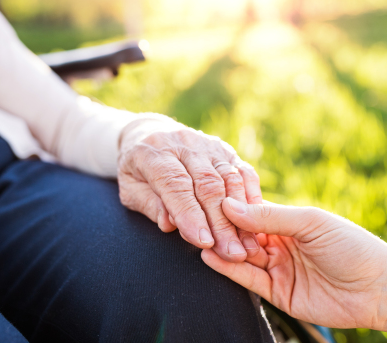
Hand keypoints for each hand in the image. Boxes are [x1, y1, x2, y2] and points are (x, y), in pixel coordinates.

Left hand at [118, 118, 261, 262]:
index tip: (204, 243)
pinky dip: (252, 197)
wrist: (149, 133)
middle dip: (222, 222)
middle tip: (232, 253)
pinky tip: (256, 223)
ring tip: (247, 246)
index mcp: (153, 153)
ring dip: (242, 215)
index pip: (175, 185)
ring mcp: (207, 144)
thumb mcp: (130, 190)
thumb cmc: (138, 171)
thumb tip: (170, 225)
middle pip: (207, 184)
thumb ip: (150, 206)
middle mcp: (183, 144)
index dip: (190, 214)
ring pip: (229, 178)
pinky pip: (243, 171)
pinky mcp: (224, 149)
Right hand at [201, 198, 386, 328]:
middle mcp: (280, 244)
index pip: (252, 213)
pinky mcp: (277, 293)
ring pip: (242, 257)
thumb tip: (230, 206)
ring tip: (198, 237)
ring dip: (222, 248)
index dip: (233, 208)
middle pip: (243, 235)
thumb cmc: (351, 246)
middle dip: (224, 229)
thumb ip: (270, 216)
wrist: (378, 287)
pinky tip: (210, 256)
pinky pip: (248, 279)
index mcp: (289, 222)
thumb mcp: (309, 222)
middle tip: (199, 220)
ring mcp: (278, 269)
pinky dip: (228, 269)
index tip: (209, 198)